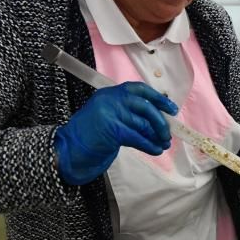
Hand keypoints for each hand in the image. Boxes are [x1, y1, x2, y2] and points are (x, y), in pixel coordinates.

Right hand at [53, 82, 177, 185]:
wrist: (69, 149)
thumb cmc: (91, 135)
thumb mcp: (109, 116)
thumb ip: (128, 113)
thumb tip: (159, 119)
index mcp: (110, 93)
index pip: (139, 89)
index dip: (157, 98)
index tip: (171, 108)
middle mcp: (110, 99)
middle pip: (144, 106)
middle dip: (160, 121)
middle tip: (168, 133)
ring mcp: (110, 113)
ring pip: (142, 124)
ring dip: (156, 136)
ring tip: (164, 144)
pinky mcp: (112, 129)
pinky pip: (137, 137)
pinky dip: (149, 145)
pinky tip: (155, 150)